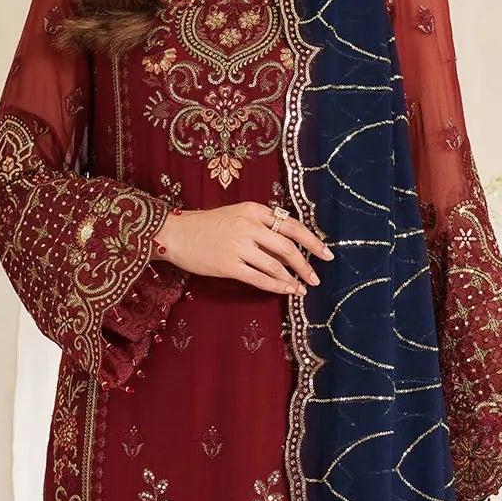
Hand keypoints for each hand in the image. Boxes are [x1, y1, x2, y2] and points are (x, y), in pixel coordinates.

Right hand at [153, 201, 331, 293]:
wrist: (175, 233)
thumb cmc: (206, 226)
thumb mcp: (237, 215)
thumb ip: (261, 226)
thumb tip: (289, 247)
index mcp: (254, 210)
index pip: (291, 225)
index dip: (313, 241)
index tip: (327, 253)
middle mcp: (248, 225)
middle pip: (288, 246)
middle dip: (306, 264)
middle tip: (316, 278)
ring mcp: (238, 246)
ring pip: (276, 265)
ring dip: (293, 278)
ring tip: (302, 288)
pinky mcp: (228, 265)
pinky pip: (259, 279)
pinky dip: (277, 286)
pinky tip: (287, 291)